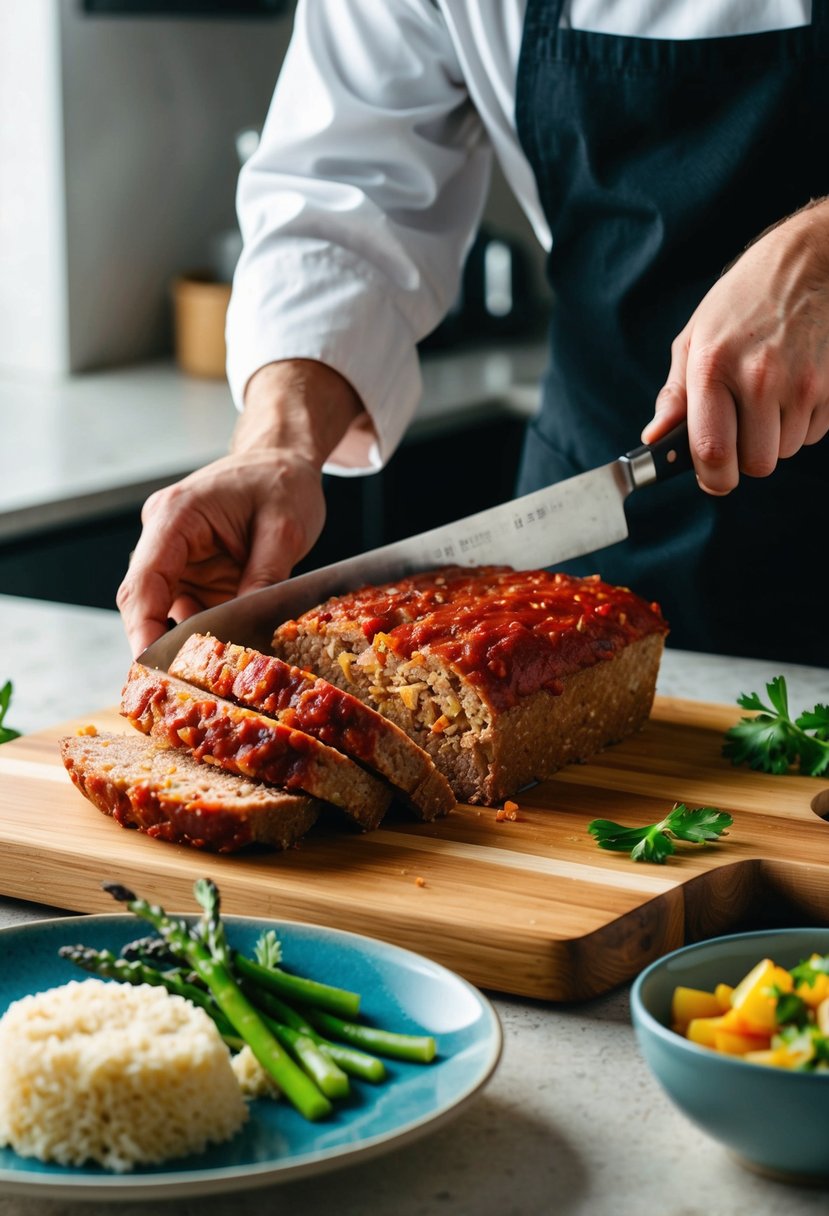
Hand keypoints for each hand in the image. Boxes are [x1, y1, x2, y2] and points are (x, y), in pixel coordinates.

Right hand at [117, 360, 363, 656]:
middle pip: (144, 601)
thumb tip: (248, 628)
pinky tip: (222, 655)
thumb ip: (264, 577)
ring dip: (184, 641)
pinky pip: (187, 609)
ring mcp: (174, 555)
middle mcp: (164, 536)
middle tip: (178, 690)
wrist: (283, 460)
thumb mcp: (284, 529)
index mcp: (177, 515)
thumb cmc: (282, 483)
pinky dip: (201, 632)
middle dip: (157, 644)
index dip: (143, 628)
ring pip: (164, 610)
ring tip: (209, 677)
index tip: (151, 666)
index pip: (145, 581)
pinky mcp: (190, 571)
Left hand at [642, 197, 828, 493]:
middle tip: (741, 431)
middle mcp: (760, 378)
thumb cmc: (744, 301)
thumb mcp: (696, 337)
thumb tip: (655, 439)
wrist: (812, 261)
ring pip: (787, 451)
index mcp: (714, 367)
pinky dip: (802, 422)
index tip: (711, 477)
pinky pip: (814, 434)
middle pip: (756, 464)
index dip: (711, 477)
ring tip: (768, 397)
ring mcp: (802, 383)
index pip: (711, 452)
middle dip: (746, 457)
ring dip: (775, 437)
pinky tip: (794, 387)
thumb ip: (675, 395)